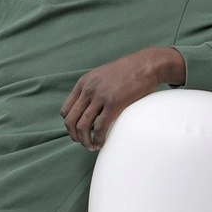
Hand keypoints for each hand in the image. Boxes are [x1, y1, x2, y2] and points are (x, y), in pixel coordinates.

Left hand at [61, 47, 185, 149]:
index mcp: (83, 83)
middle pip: (70, 120)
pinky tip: (101, 143)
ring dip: (85, 141)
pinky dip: (98, 139)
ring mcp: (100, 96)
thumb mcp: (102, 76)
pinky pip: (99, 127)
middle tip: (83, 143)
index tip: (77, 133)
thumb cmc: (128, 72)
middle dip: (74, 136)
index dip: (69, 126)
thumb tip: (90, 108)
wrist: (146, 64)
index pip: (65, 110)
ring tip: (92, 146)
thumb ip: (92, 89)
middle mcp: (88, 89)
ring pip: (82, 126)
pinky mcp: (114, 103)